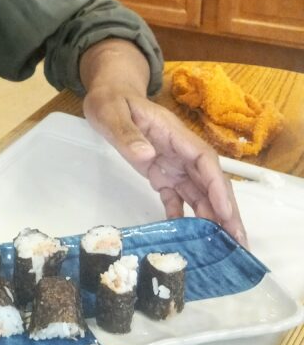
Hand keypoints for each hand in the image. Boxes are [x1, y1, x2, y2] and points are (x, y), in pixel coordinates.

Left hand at [83, 87, 246, 246]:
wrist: (107, 97)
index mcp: (174, 134)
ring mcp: (172, 163)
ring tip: (222, 247)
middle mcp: (180, 151)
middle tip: (238, 242)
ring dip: (211, 218)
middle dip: (225, 210)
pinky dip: (182, 216)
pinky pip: (176, 197)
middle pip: (209, 181)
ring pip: (198, 193)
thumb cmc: (110, 101)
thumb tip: (146, 154)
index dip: (217, 186)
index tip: (225, 212)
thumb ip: (127, 134)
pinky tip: (186, 237)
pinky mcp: (161, 173)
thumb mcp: (111, 113)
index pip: (204, 160)